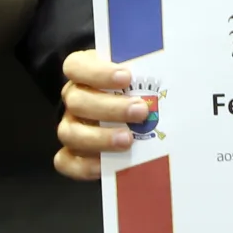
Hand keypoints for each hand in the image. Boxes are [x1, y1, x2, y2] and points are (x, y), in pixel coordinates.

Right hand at [54, 49, 143, 179]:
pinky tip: (106, 165)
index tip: (126, 77)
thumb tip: (167, 79)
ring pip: (70, 133)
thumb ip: (142, 75)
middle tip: (140, 111)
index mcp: (82, 72)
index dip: (98, 72)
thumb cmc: (133, 89)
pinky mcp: (71, 153)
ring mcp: (70, 126)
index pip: (76, 67)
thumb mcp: (136, 75)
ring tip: (128, 140)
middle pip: (77, 101)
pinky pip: (66, 162)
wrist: (128, 113)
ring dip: (100, 137)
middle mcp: (73, 98)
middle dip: (110, 108)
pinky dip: (85, 165)